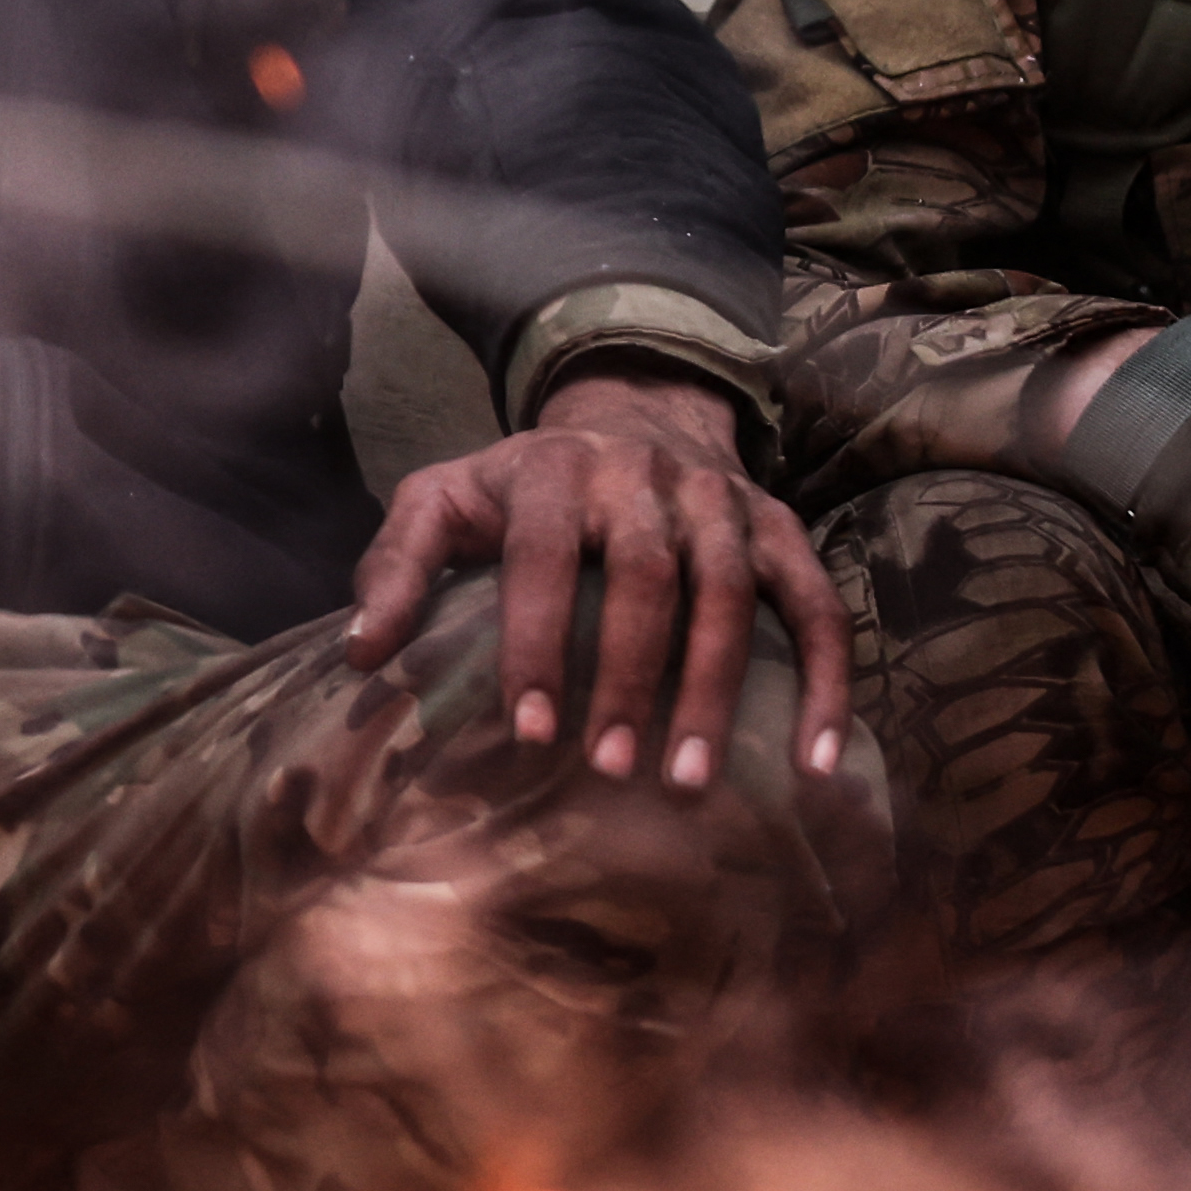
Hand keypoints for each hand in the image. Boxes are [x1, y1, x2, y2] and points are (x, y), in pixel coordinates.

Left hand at [347, 368, 850, 789]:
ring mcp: (720, 502)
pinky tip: (816, 761)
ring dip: (714, 690)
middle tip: (611, 769)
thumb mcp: (442, 501)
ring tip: (689, 778)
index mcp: (554, 473)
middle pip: (649, 578)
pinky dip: (827, 681)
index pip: (546, 558)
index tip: (532, 731)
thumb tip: (362, 655)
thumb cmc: (522, 487)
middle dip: (630, 677)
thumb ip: (397, 566)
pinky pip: (816, 604)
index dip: (540, 643)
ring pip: (731, 595)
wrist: (632, 413)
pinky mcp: (778, 528)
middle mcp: (644, 479)